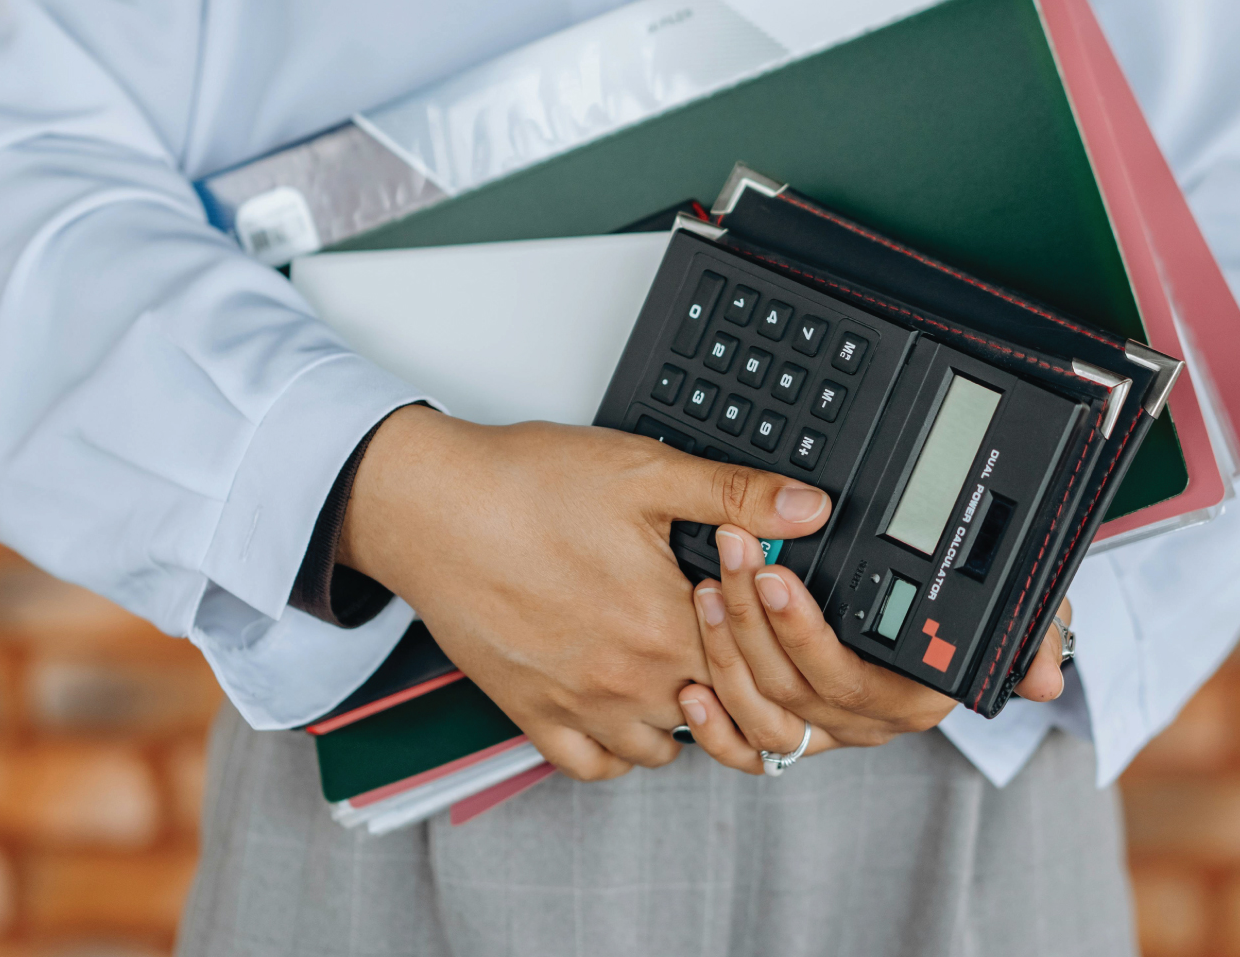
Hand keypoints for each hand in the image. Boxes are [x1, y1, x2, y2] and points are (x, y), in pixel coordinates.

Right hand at [339, 408, 831, 781]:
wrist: (430, 507)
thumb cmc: (526, 484)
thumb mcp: (647, 471)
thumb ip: (736, 495)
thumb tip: (810, 509)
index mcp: (668, 623)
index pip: (756, 664)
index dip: (766, 636)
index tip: (759, 608)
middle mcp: (629, 679)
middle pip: (717, 711)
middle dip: (730, 679)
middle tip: (724, 639)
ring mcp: (580, 706)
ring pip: (663, 748)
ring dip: (680, 716)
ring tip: (676, 666)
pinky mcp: (532, 715)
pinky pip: (593, 767)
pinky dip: (617, 749)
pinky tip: (623, 707)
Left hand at [675, 523, 1071, 773]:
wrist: (955, 619)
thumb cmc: (975, 609)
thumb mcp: (1019, 609)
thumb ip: (1034, 636)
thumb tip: (1044, 678)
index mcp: (915, 696)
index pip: (849, 678)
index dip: (803, 633)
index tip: (775, 577)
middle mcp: (868, 721)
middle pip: (794, 687)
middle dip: (751, 619)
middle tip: (731, 553)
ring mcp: (827, 730)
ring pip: (764, 713)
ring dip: (725, 653)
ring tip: (706, 589)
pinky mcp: (793, 731)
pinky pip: (749, 751)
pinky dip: (715, 728)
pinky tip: (689, 686)